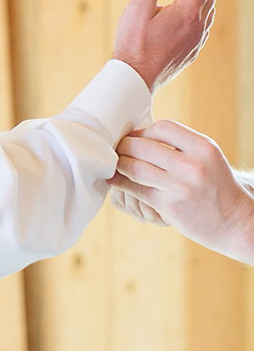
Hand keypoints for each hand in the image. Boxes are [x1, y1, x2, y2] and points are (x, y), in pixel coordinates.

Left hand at [109, 120, 253, 263]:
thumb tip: (143, 135)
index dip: (143, 130)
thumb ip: (181, 144)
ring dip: (119, 163)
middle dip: (124, 146)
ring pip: (135, 167)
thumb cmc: (217, 187)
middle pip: (143, 146)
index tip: (134, 137)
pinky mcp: (169, 206)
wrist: (235, 223)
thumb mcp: (208, 157)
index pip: (163, 127)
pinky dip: (120, 182)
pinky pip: (136, 189)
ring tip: (113, 162)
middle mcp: (192, 165)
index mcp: (203, 147)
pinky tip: (114, 179)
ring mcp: (179, 186)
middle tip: (115, 148)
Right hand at [112, 0, 215, 93]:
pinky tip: (186, 13)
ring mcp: (196, 41)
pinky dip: (199, 11)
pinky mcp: (191, 52)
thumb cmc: (133, 43)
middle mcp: (197, 26)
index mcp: (187, 12)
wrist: (134, 79)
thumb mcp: (139, 5)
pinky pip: (203, 26)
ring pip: (208, 11)